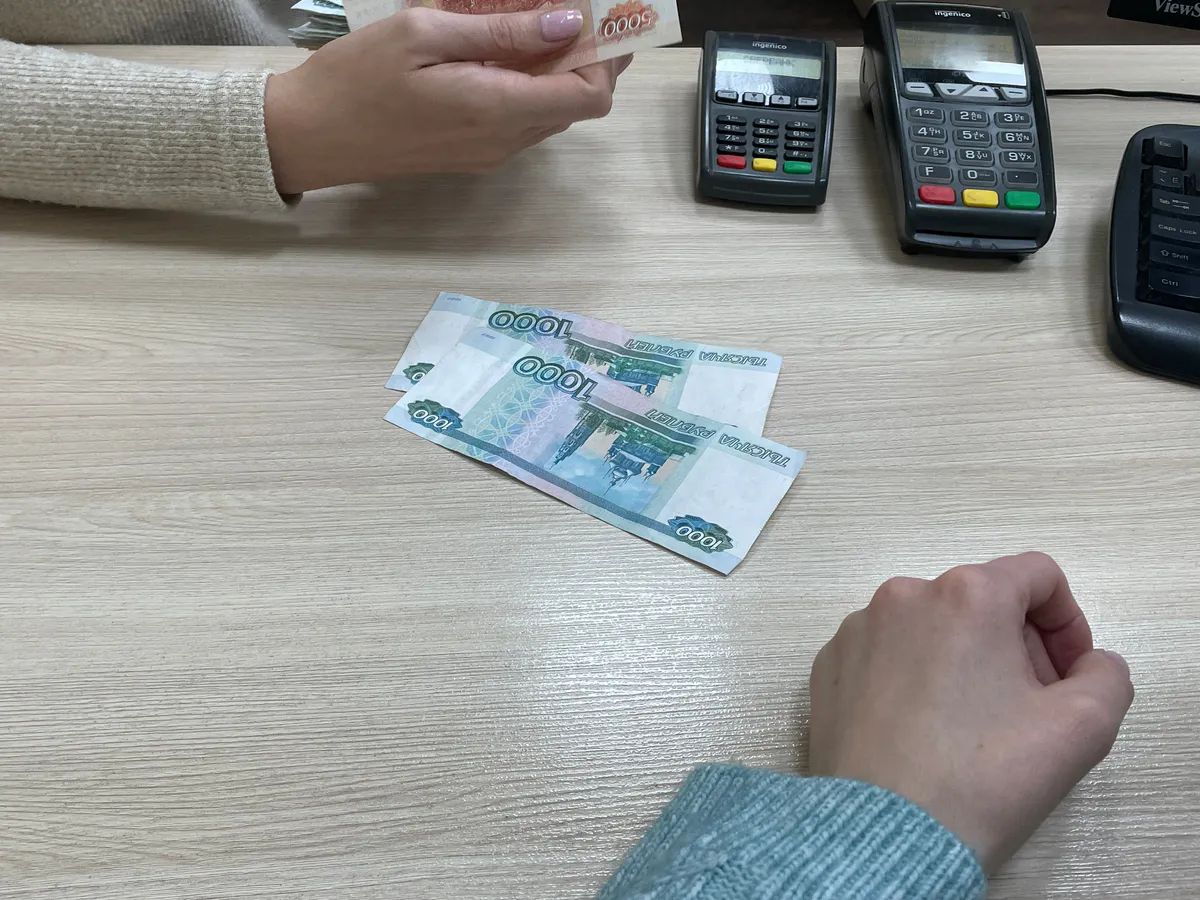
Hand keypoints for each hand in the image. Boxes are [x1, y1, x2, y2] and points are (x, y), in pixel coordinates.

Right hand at [264, 8, 630, 193]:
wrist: (310, 136)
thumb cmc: (356, 80)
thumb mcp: (425, 33)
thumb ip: (501, 32)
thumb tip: (566, 25)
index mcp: (497, 110)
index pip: (590, 96)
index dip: (605, 55)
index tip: (595, 13)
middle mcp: (503, 141)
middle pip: (578, 104)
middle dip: (587, 56)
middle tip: (572, 8)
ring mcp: (489, 151)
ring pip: (551, 110)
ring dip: (557, 68)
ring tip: (537, 19)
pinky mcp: (472, 152)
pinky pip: (521, 118)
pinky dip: (528, 82)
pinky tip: (505, 47)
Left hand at [809, 552, 1133, 873]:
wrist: (884, 833)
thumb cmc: (983, 778)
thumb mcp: (1082, 726)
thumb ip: (1105, 674)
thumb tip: (1088, 662)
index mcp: (967, 595)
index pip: (1038, 575)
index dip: (1067, 622)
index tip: (1069, 676)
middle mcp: (904, 595)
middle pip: (981, 602)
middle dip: (1016, 647)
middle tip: (1028, 710)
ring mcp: (856, 630)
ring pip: (930, 628)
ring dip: (963, 662)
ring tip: (972, 728)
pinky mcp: (827, 666)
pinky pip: (885, 655)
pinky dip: (912, 679)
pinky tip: (922, 733)